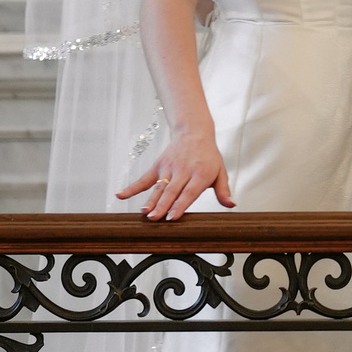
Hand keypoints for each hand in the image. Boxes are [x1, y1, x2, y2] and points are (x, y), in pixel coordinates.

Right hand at [116, 123, 232, 218]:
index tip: (172, 217)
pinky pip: (144, 179)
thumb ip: (223, 190)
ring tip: (144, 213)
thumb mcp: (220, 171)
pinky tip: (121, 195)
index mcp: (200, 174)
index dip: (180, 205)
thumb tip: (231, 205)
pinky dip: (132, 187)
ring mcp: (169, 168)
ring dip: (150, 200)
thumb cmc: (208, 156)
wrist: (194, 132)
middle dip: (163, 206)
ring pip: (159, 187)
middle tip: (156, 219)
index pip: (189, 192)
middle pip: (172, 191)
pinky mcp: (158, 166)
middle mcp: (183, 171)